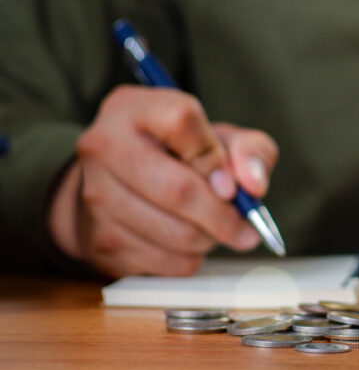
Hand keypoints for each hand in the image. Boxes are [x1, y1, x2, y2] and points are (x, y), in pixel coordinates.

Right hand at [47, 86, 277, 276]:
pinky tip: (190, 244)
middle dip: (223, 214)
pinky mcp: (99, 240)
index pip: (181, 120)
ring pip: (175, 232)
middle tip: (245, 224)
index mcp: (133, 107)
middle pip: (178, 189)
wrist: (123, 189)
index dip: (216, 156)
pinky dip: (190, 259)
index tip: (233, 183)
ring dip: (210, 239)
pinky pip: (163, 262)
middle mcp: (104, 146)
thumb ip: (250, 150)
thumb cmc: (182, 156)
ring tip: (216, 229)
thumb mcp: (221, 139)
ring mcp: (94, 195)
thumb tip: (253, 185)